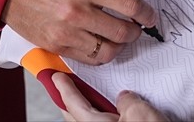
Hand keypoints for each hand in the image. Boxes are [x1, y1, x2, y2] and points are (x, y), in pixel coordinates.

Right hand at [0, 0, 156, 65]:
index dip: (145, 13)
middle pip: (122, 31)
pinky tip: (103, 45)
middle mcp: (78, 9)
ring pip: (108, 50)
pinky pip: (89, 58)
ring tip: (120, 38)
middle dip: (136, 31)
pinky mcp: (57, 45)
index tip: (149, 16)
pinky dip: (102, 54)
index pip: (129, 5)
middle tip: (136, 27)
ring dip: (120, 46)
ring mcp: (67, 31)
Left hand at [53, 73, 169, 121]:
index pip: (72, 105)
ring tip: (86, 95)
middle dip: (68, 100)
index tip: (55, 77)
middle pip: (75, 116)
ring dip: (85, 109)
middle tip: (63, 85)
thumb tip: (124, 98)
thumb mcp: (138, 113)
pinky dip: (99, 117)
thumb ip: (126, 100)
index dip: (62, 88)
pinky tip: (109, 111)